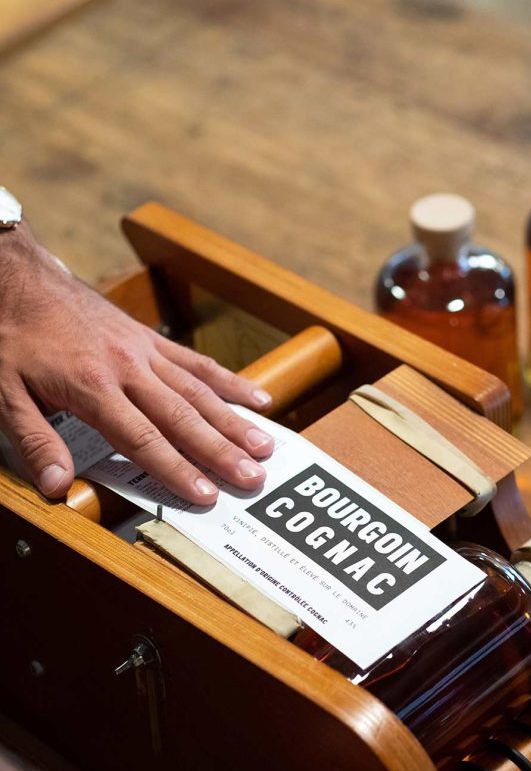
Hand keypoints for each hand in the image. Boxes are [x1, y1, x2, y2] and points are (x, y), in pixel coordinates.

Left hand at [0, 223, 273, 504]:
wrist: (15, 275)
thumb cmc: (10, 335)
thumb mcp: (4, 394)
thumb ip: (34, 442)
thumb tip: (56, 487)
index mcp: (93, 387)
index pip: (143, 439)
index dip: (176, 470)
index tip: (206, 495)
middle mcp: (128, 369)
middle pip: (182, 418)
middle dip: (220, 451)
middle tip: (253, 478)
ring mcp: (144, 351)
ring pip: (198, 391)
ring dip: (233, 421)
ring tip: (265, 446)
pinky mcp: (150, 338)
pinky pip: (196, 362)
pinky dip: (228, 381)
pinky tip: (257, 398)